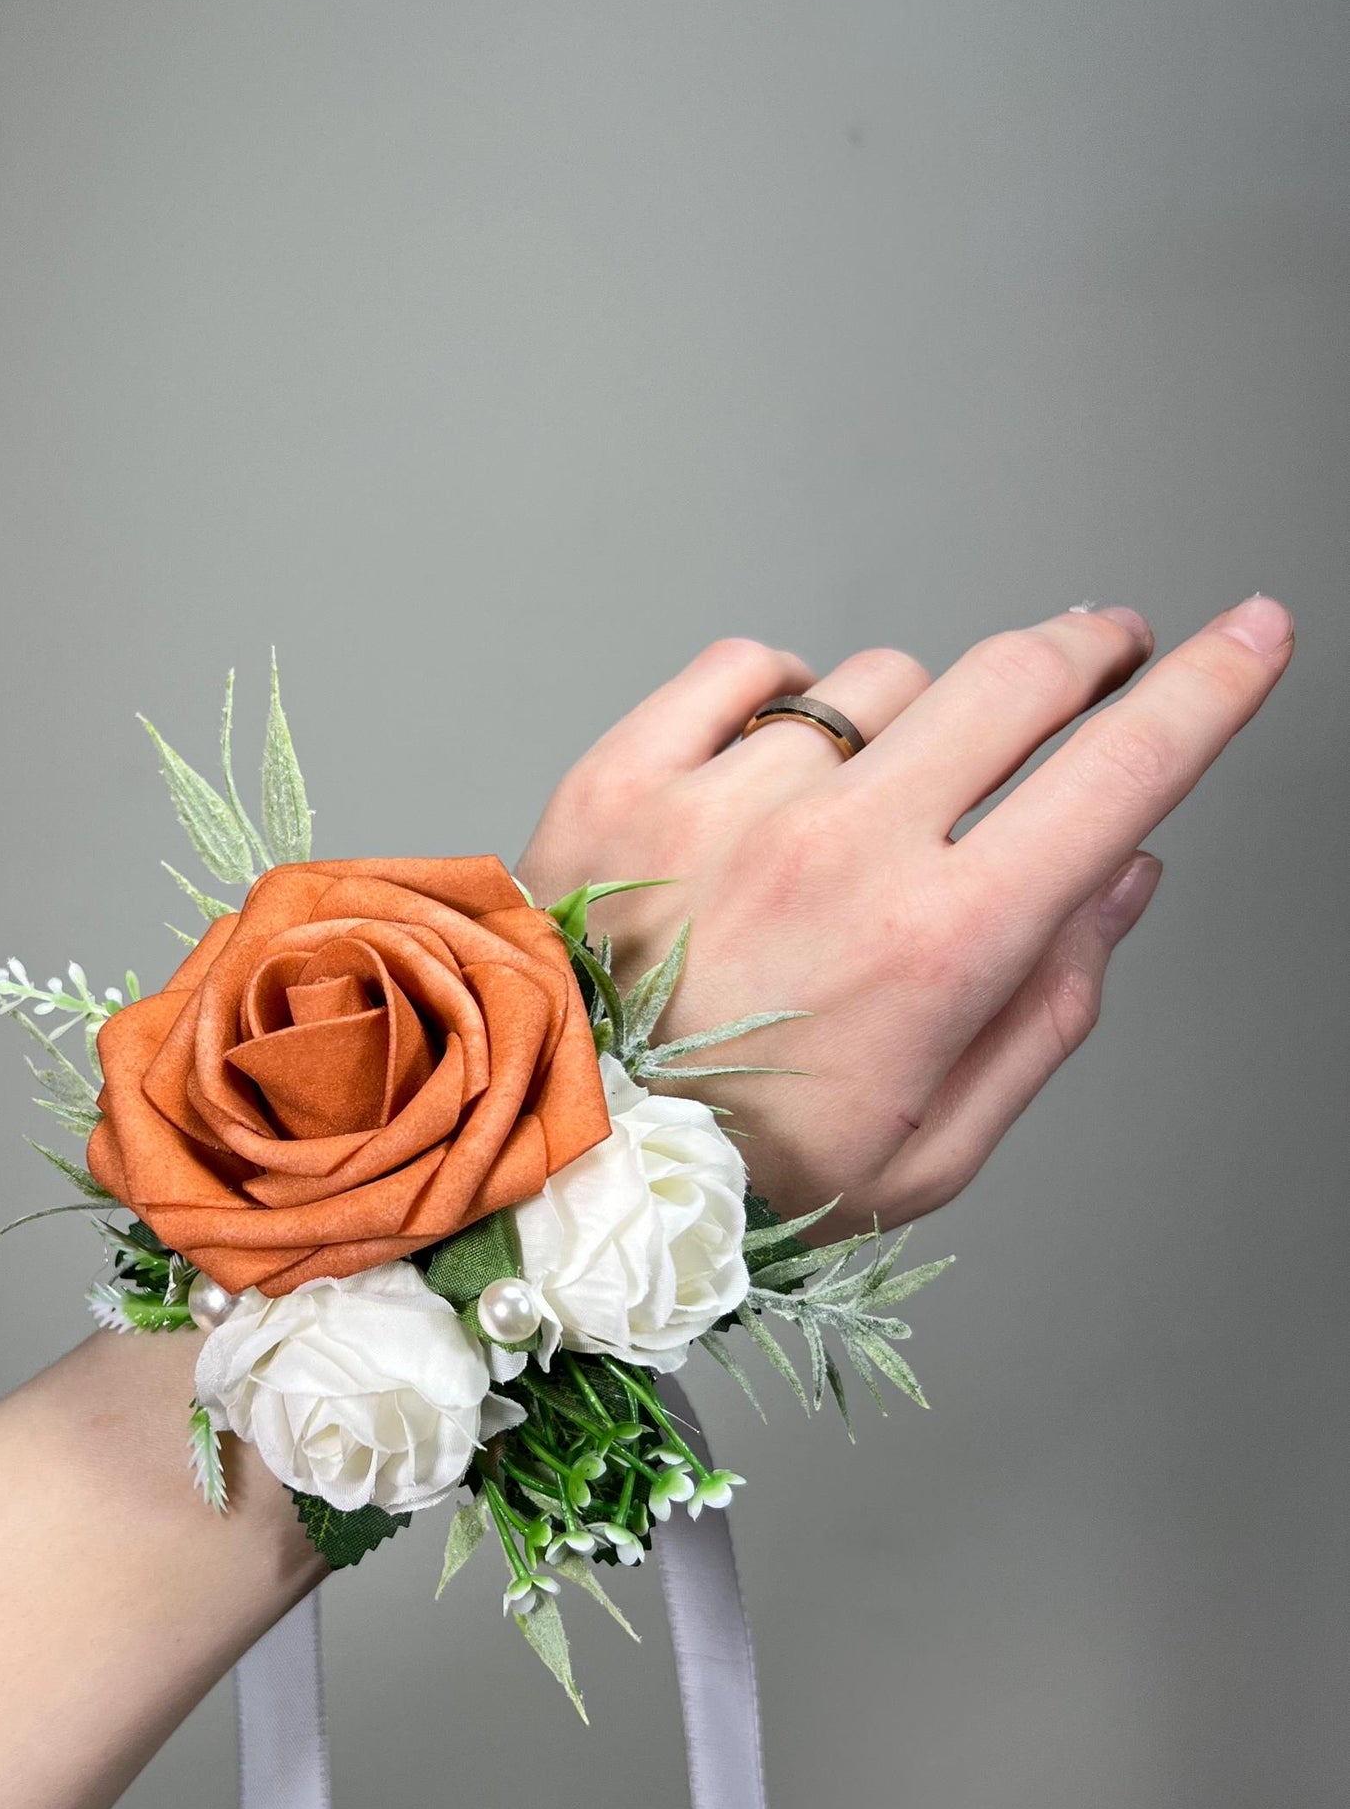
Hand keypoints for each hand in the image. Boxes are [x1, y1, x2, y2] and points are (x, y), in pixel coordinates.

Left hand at [517, 595, 1292, 1231]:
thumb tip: (1123, 875)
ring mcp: (725, 800)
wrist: (554, 1165)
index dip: (1210, 689)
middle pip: (1015, 678)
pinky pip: (747, 665)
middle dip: (1089, 651)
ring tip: (876, 798)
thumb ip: (1049, 1008)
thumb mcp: (933, 1147)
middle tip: (1103, 655)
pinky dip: (780, 692)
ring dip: (912, 715)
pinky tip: (775, 758)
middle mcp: (838, 849)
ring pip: (880, 679)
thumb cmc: (741, 1176)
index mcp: (938, 944)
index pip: (1121, 773)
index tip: (1255, 633)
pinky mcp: (624, 776)